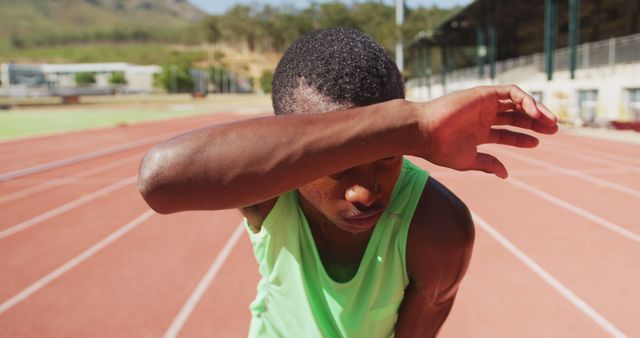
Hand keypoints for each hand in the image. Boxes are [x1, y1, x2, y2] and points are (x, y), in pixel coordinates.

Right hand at [417, 84, 557, 178]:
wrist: (425, 133)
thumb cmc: (441, 148)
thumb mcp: (469, 160)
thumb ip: (488, 164)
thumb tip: (506, 174)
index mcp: (478, 131)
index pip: (506, 132)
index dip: (523, 137)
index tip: (538, 143)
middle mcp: (482, 115)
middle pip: (515, 115)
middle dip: (536, 122)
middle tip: (554, 129)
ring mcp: (484, 103)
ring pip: (517, 102)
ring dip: (536, 110)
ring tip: (551, 122)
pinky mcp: (484, 93)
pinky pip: (511, 92)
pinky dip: (526, 100)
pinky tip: (535, 113)